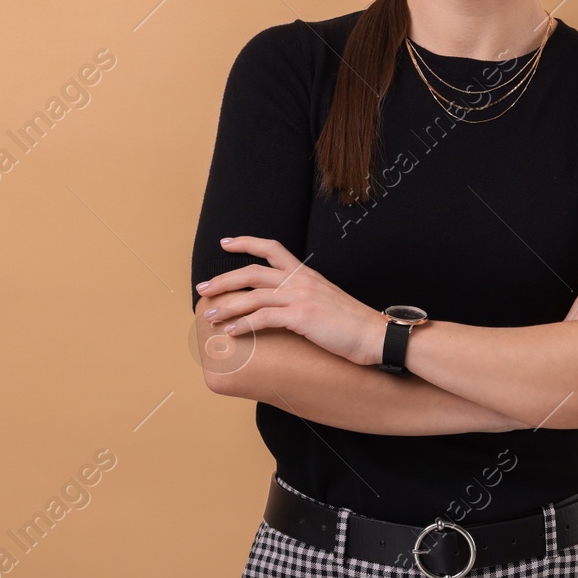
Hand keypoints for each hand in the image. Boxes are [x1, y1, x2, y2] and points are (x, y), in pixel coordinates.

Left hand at [196, 236, 386, 365]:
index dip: (246, 242)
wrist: (375, 334)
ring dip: (227, 306)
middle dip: (223, 279)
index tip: (225, 243)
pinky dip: (243, 324)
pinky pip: (263, 318)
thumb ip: (305, 296)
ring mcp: (301, 297)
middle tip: (203, 288)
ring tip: (210, 316)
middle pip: (252, 272)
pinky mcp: (302, 317)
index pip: (272, 247)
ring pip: (252, 295)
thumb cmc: (353, 323)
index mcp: (306, 274)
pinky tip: (231, 333)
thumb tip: (285, 307)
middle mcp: (300, 281)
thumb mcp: (327, 300)